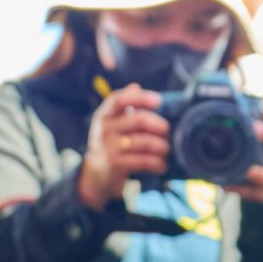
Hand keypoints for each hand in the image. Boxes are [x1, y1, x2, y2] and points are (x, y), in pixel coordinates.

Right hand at [78, 88, 169, 207]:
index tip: (158, 100)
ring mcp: (108, 148)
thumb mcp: (112, 123)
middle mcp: (103, 130)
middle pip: (137, 120)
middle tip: (166, 129)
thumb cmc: (110, 143)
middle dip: (157, 124)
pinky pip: (142, 161)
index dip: (140, 98)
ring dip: (160, 146)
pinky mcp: (115, 165)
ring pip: (143, 142)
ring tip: (166, 149)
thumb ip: (124, 106)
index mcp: (103, 116)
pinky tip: (161, 164)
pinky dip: (156, 163)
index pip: (118, 99)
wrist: (95, 174)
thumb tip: (135, 86)